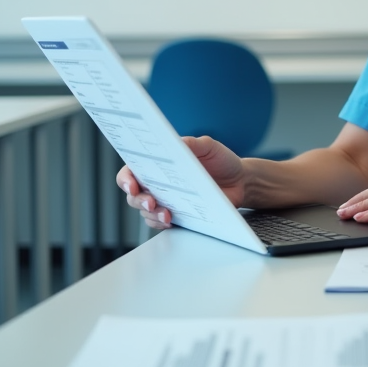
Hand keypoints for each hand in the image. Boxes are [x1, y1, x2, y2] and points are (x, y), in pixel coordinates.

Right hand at [116, 136, 246, 229]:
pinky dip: (162, 224)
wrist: (240, 182)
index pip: (132, 170)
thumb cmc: (221, 160)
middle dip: (138, 199)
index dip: (126, 178)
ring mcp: (166, 201)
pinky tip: (170, 221)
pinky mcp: (177, 216)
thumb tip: (176, 142)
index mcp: (160, 163)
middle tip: (151, 202)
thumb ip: (192, 143)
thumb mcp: (208, 146)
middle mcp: (158, 183)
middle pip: (134, 194)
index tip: (132, 183)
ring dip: (151, 214)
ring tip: (166, 214)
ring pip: (145, 212)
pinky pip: (160, 223)